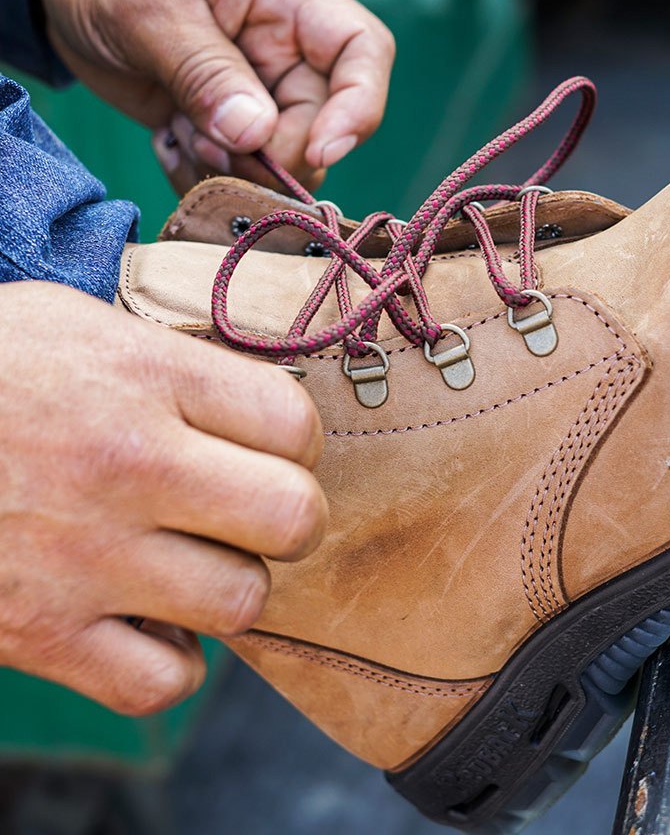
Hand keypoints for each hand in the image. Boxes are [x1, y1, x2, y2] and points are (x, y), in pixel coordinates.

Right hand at [0, 282, 326, 714]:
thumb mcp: (76, 325)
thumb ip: (174, 366)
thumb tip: (255, 410)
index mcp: (143, 377)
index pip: (293, 423)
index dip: (296, 442)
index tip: (270, 447)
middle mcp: (127, 465)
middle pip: (293, 518)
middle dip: (288, 517)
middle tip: (251, 509)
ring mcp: (84, 557)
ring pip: (241, 601)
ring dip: (230, 585)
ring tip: (191, 558)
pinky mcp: (38, 632)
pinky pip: (161, 680)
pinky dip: (168, 660)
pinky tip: (145, 617)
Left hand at [32, 0, 394, 193]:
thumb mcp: (145, 4)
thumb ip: (203, 69)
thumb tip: (256, 135)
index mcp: (285, 0)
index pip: (363, 51)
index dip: (359, 107)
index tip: (319, 152)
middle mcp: (285, 51)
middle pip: (321, 124)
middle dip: (271, 155)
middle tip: (209, 148)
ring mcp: (258, 93)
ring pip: (280, 161)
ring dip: (232, 170)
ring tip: (179, 135)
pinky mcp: (227, 127)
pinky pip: (239, 174)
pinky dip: (203, 177)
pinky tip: (167, 143)